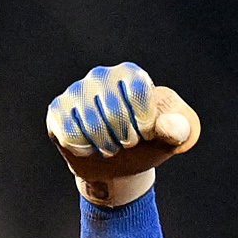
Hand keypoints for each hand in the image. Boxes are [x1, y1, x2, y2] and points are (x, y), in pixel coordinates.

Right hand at [47, 62, 199, 200]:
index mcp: (131, 74)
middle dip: (125, 139)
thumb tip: (173, 126)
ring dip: (106, 147)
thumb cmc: (145, 144)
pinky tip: (90, 148)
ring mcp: (76, 91)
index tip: (146, 135)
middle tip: (127, 144)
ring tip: (111, 147)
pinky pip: (70, 133)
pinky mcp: (58, 109)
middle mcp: (101, 76)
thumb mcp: (168, 139)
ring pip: (91, 125)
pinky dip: (85, 149)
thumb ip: (179, 130)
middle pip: (114, 112)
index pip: (138, 93)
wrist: (115, 163)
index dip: (144, 122)